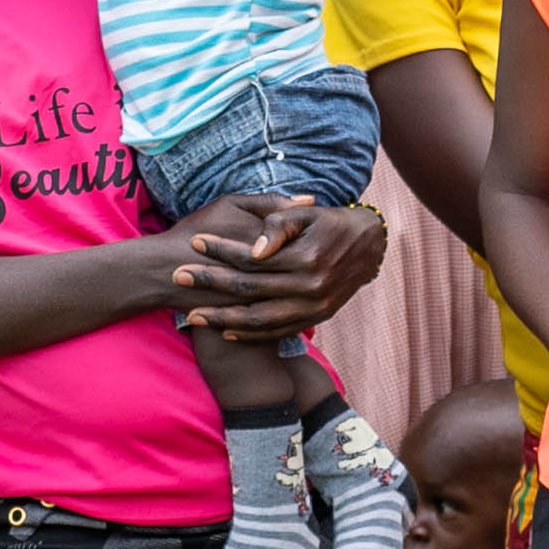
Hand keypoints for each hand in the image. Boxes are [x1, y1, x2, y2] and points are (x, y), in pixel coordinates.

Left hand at [166, 197, 383, 340]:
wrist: (370, 245)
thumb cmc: (330, 222)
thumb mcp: (306, 214)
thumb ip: (278, 225)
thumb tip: (253, 250)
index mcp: (305, 258)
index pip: (252, 257)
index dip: (221, 249)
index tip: (194, 242)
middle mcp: (309, 288)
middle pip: (249, 290)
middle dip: (211, 284)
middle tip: (179, 277)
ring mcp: (313, 308)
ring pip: (260, 320)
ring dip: (224, 319)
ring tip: (193, 316)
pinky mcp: (316, 318)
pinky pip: (278, 332)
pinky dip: (251, 334)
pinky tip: (226, 331)